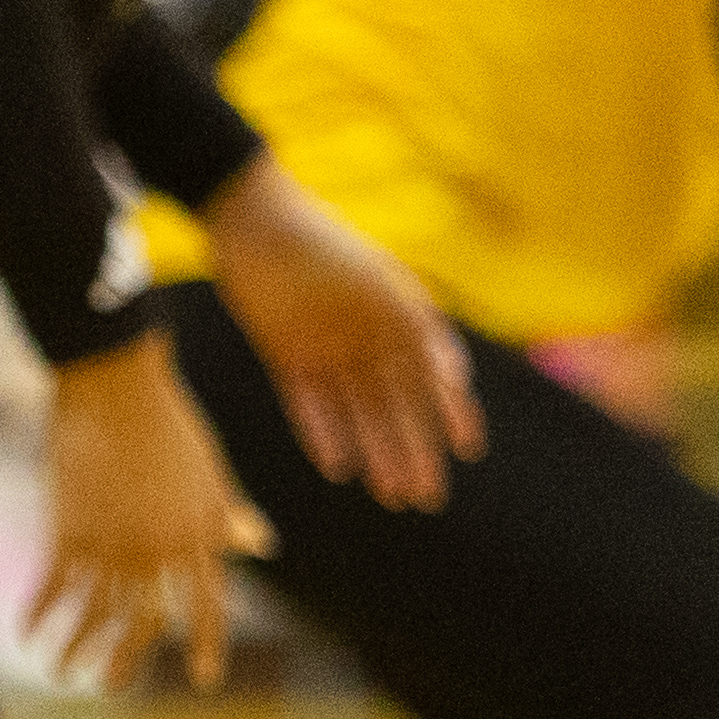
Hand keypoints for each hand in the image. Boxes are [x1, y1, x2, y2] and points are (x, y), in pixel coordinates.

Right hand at [32, 337, 266, 692]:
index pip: (208, 603)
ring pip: (94, 615)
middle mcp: (157, 548)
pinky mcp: (69, 530)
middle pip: (144, 624)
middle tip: (110, 688)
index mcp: (198, 533)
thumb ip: (227, 516)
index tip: (205, 680)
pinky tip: (28, 633)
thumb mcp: (209, 471)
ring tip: (60, 672)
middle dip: (125, 663)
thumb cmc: (167, 422)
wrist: (114, 385)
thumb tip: (264, 545)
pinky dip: (38, 615)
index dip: (206, 643)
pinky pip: (53, 588)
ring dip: (74, 650)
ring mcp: (112, 542)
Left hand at [196, 159, 479, 509]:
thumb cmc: (324, 246)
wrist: (249, 221)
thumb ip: (418, 331)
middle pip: (394, 405)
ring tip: (389, 493)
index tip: (469, 450)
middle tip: (425, 497)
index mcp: (396, 317)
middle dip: (413, 450)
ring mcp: (326, 348)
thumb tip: (457, 377)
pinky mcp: (285, 355)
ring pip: (355, 413)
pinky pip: (308, 404)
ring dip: (373, 451)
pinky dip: (323, 432)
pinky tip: (337, 465)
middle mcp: (365, 337)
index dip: (452, 411)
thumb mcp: (379, 287)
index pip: (432, 374)